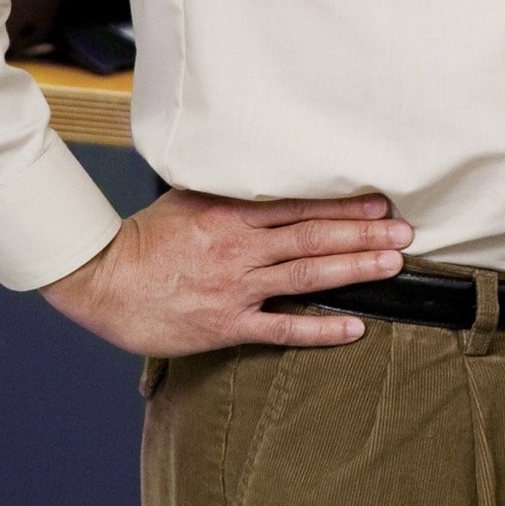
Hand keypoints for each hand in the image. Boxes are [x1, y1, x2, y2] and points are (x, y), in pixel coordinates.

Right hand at [40, 189, 410, 357]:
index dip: (345, 206)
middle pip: (314, 238)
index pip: (301, 208)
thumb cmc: (144, 239)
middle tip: (404, 233)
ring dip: (354, 270)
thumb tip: (273, 177)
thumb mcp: (188, 200)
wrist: (100, 281)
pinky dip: (319, 329)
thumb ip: (231, 191)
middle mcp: (239, 250)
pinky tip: (354, 327)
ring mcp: (234, 289)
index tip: (381, 204)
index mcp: (231, 216)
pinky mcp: (225, 325)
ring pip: (306, 276)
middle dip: (364, 235)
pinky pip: (281, 327)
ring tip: (392, 265)